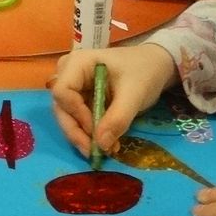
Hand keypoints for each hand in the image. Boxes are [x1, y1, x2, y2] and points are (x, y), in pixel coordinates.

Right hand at [50, 43, 177, 157]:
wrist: (155, 65)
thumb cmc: (143, 72)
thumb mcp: (134, 94)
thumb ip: (118, 118)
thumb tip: (101, 145)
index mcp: (78, 63)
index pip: (62, 92)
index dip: (76, 114)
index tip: (96, 132)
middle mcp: (69, 74)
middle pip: (61, 107)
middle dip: (76, 131)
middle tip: (94, 152)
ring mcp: (74, 86)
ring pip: (67, 116)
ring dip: (83, 135)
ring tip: (106, 149)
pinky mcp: (81, 98)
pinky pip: (78, 119)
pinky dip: (90, 133)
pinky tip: (107, 143)